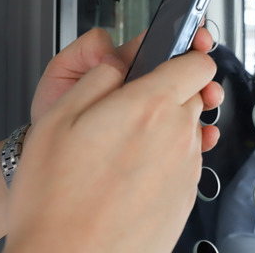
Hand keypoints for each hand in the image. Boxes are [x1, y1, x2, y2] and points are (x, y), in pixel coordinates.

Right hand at [5, 47, 218, 251]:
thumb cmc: (56, 198)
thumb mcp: (58, 117)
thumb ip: (97, 78)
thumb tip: (118, 63)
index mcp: (150, 107)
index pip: (198, 63)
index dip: (184, 57)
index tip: (171, 61)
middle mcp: (178, 135)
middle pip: (192, 97)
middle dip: (167, 95)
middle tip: (128, 112)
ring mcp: (186, 169)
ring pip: (187, 131)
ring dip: (164, 131)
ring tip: (121, 152)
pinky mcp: (186, 198)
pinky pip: (183, 164)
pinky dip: (164, 163)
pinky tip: (129, 178)